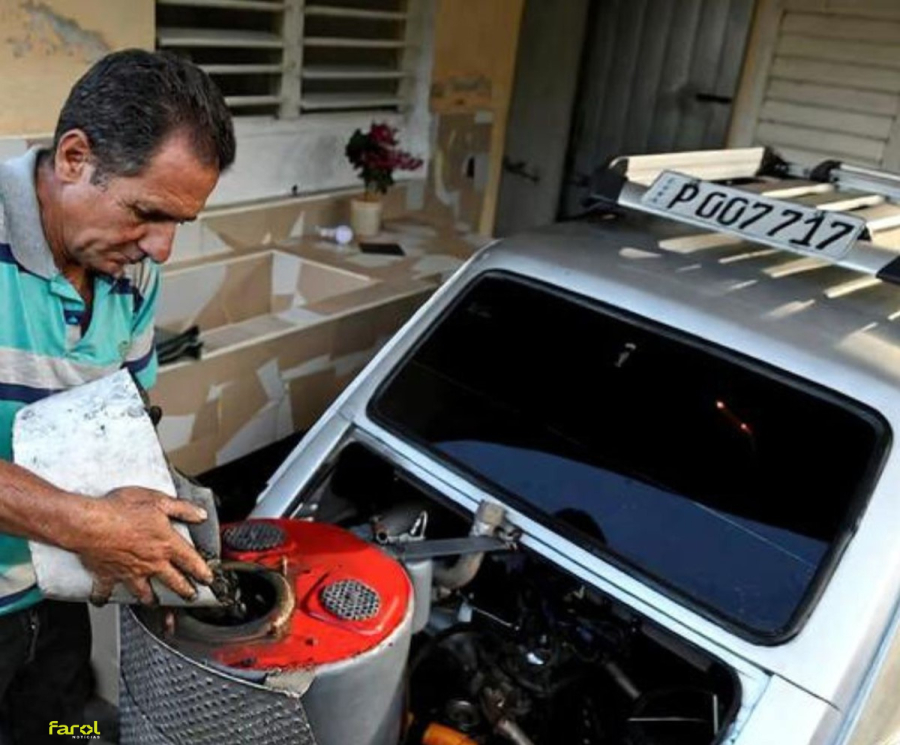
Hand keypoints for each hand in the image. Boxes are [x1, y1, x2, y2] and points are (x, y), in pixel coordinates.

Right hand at [72, 486, 213, 604]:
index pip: (191, 561)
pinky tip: (103, 601)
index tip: (208, 579)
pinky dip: (104, 597)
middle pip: (173, 581)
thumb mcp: (158, 501)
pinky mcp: (108, 576)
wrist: (88, 523)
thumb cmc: (121, 510)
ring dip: (150, 599)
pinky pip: (106, 591)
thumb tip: (200, 514)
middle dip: (184, 591)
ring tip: (154, 603)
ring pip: (144, 592)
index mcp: (165, 544)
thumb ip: (182, 509)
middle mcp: (150, 562)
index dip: (202, 571)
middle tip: (191, 597)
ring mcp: (129, 572)